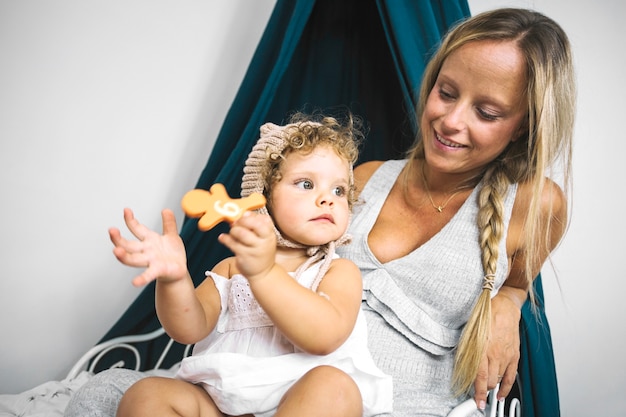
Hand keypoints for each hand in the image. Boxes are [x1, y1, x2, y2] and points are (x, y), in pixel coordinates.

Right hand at [109, 208, 187, 286]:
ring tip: (116, 251)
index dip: (130, 220)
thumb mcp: (172, 236)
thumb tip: (166, 209)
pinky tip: (135, 282)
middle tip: (111, 230)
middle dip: (118, 239)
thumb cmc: (173, 254)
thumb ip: (169, 224)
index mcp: (149, 240)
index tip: (126, 210)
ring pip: (133, 259)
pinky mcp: (158, 270)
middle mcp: (146, 251)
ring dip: (124, 256)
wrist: (179, 270)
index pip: (136, 229)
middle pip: (128, 245)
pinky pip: (148, 275)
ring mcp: (150, 261)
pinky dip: (141, 278)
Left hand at [217, 212, 276, 280]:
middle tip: (236, 223)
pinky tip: (222, 238)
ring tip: (232, 233)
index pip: (265, 219)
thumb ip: (255, 227)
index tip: (245, 215)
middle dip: (242, 221)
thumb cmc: (261, 252)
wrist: (263, 273)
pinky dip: (225, 239)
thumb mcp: (263, 239)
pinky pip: (232, 244)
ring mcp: (255, 250)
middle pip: (255, 224)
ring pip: (241, 233)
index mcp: (270, 234)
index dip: (252, 216)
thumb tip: (242, 215)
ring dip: (233, 231)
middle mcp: (264, 241)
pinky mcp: (245, 257)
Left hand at [473, 287, 523, 407]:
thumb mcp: (470, 331)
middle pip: (489, 381)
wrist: (505, 306)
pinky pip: (511, 376)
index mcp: (483, 348)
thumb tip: (462, 365)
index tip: (475, 401)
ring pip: (498, 380)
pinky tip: (501, 393)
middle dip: (483, 390)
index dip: (477, 392)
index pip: (480, 377)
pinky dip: (506, 387)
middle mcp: (496, 354)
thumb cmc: (486, 315)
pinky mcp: (514, 355)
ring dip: (491, 388)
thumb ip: (468, 349)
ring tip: (486, 394)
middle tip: (477, 395)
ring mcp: (507, 356)